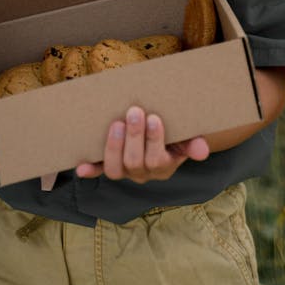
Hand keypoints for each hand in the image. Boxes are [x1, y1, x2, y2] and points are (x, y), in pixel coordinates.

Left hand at [76, 106, 209, 182]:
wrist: (161, 135)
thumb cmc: (173, 132)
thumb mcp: (185, 136)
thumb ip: (192, 143)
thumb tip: (202, 151)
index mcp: (164, 166)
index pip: (158, 160)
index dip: (154, 140)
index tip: (153, 118)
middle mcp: (143, 173)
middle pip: (135, 163)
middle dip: (134, 137)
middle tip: (134, 111)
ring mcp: (125, 170)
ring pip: (116, 170)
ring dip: (114, 147)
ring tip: (116, 124)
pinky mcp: (109, 165)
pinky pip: (99, 170)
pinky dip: (90, 170)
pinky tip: (81, 167)